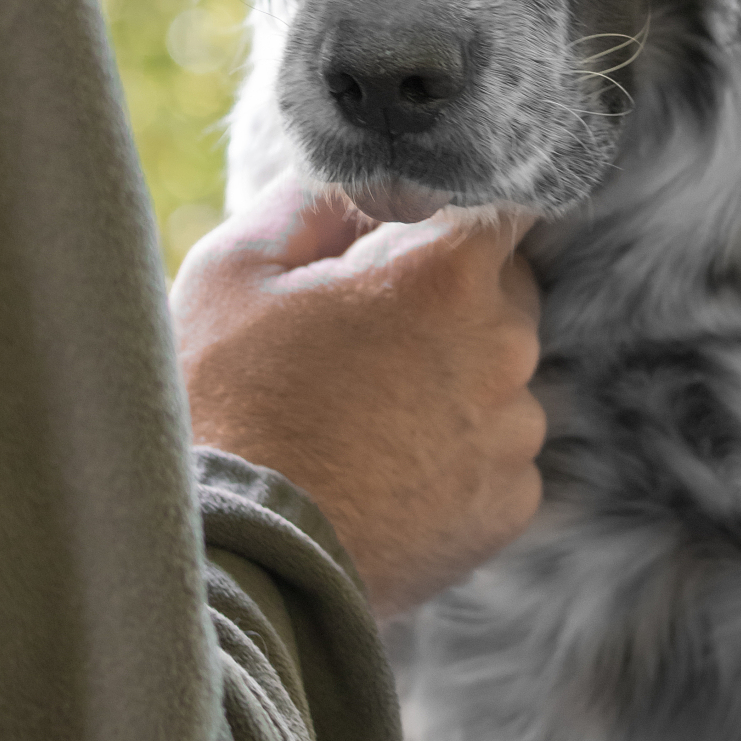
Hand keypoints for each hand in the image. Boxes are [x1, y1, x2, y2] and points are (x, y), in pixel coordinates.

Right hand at [170, 179, 545, 616]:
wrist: (237, 559)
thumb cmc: (226, 404)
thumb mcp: (237, 268)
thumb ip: (315, 202)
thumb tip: (361, 182)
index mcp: (446, 273)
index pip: (503, 203)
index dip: (456, 212)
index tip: (411, 233)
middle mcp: (504, 348)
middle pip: (503, 289)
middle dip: (444, 295)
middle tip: (356, 333)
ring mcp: (514, 435)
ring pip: (500, 375)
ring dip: (451, 377)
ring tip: (360, 412)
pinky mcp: (509, 507)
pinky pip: (498, 452)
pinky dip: (455, 452)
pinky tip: (383, 466)